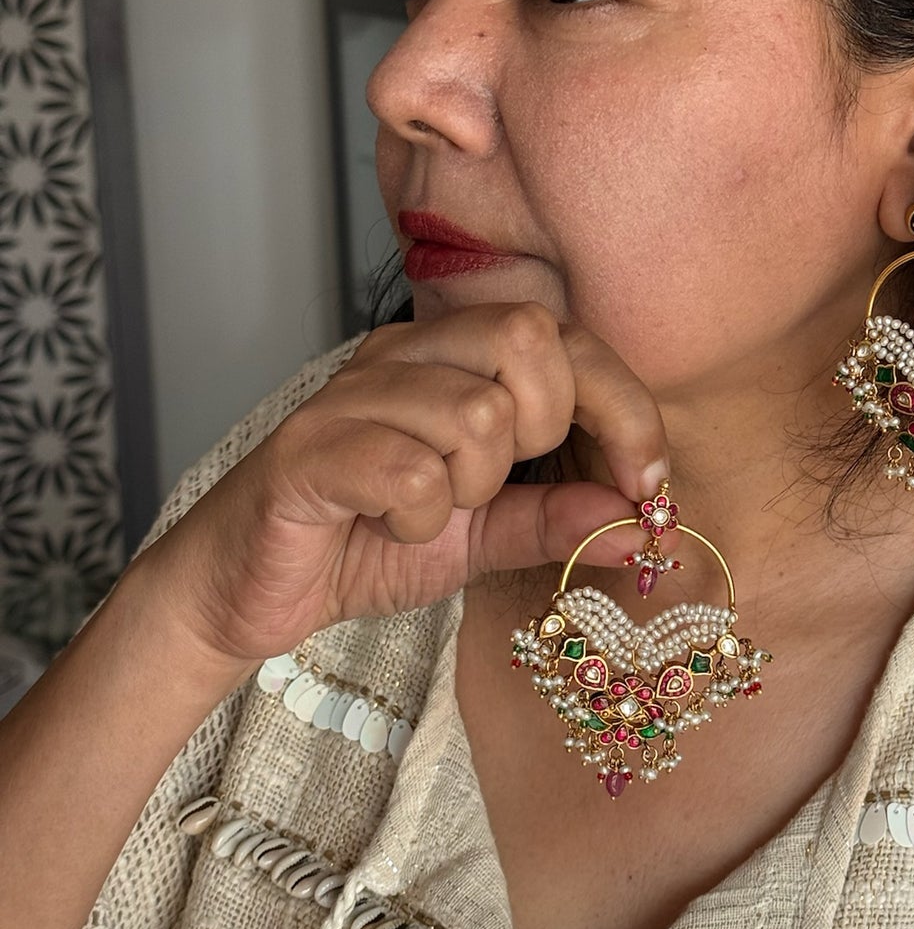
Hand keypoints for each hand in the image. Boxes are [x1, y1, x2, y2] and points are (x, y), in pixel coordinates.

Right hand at [134, 305, 669, 682]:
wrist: (249, 592)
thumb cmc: (362, 546)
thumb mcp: (481, 537)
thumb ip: (555, 519)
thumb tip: (643, 520)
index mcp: (448, 359)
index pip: (564, 335)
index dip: (624, 404)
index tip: (648, 483)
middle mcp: (401, 356)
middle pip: (526, 339)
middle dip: (546, 429)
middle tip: (497, 489)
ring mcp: (350, 396)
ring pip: (475, 411)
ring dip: (472, 489)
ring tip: (427, 514)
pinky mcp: (309, 450)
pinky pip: (410, 470)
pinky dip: (417, 519)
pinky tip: (388, 529)